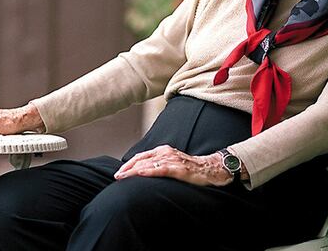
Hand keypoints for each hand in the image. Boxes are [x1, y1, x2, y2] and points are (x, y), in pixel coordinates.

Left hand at [114, 145, 233, 186]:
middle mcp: (166, 152)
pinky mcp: (178, 169)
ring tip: (122, 177)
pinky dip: (148, 171)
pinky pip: (160, 169)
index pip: (141, 156)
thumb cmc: (191, 169)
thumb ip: (159, 166)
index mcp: (163, 151)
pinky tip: (139, 173)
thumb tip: (144, 174)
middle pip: (142, 159)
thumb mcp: (172, 164)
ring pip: (148, 164)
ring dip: (133, 171)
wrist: (211, 169)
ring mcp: (172, 160)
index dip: (129, 164)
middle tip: (116, 176)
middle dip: (127, 168)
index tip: (119, 172)